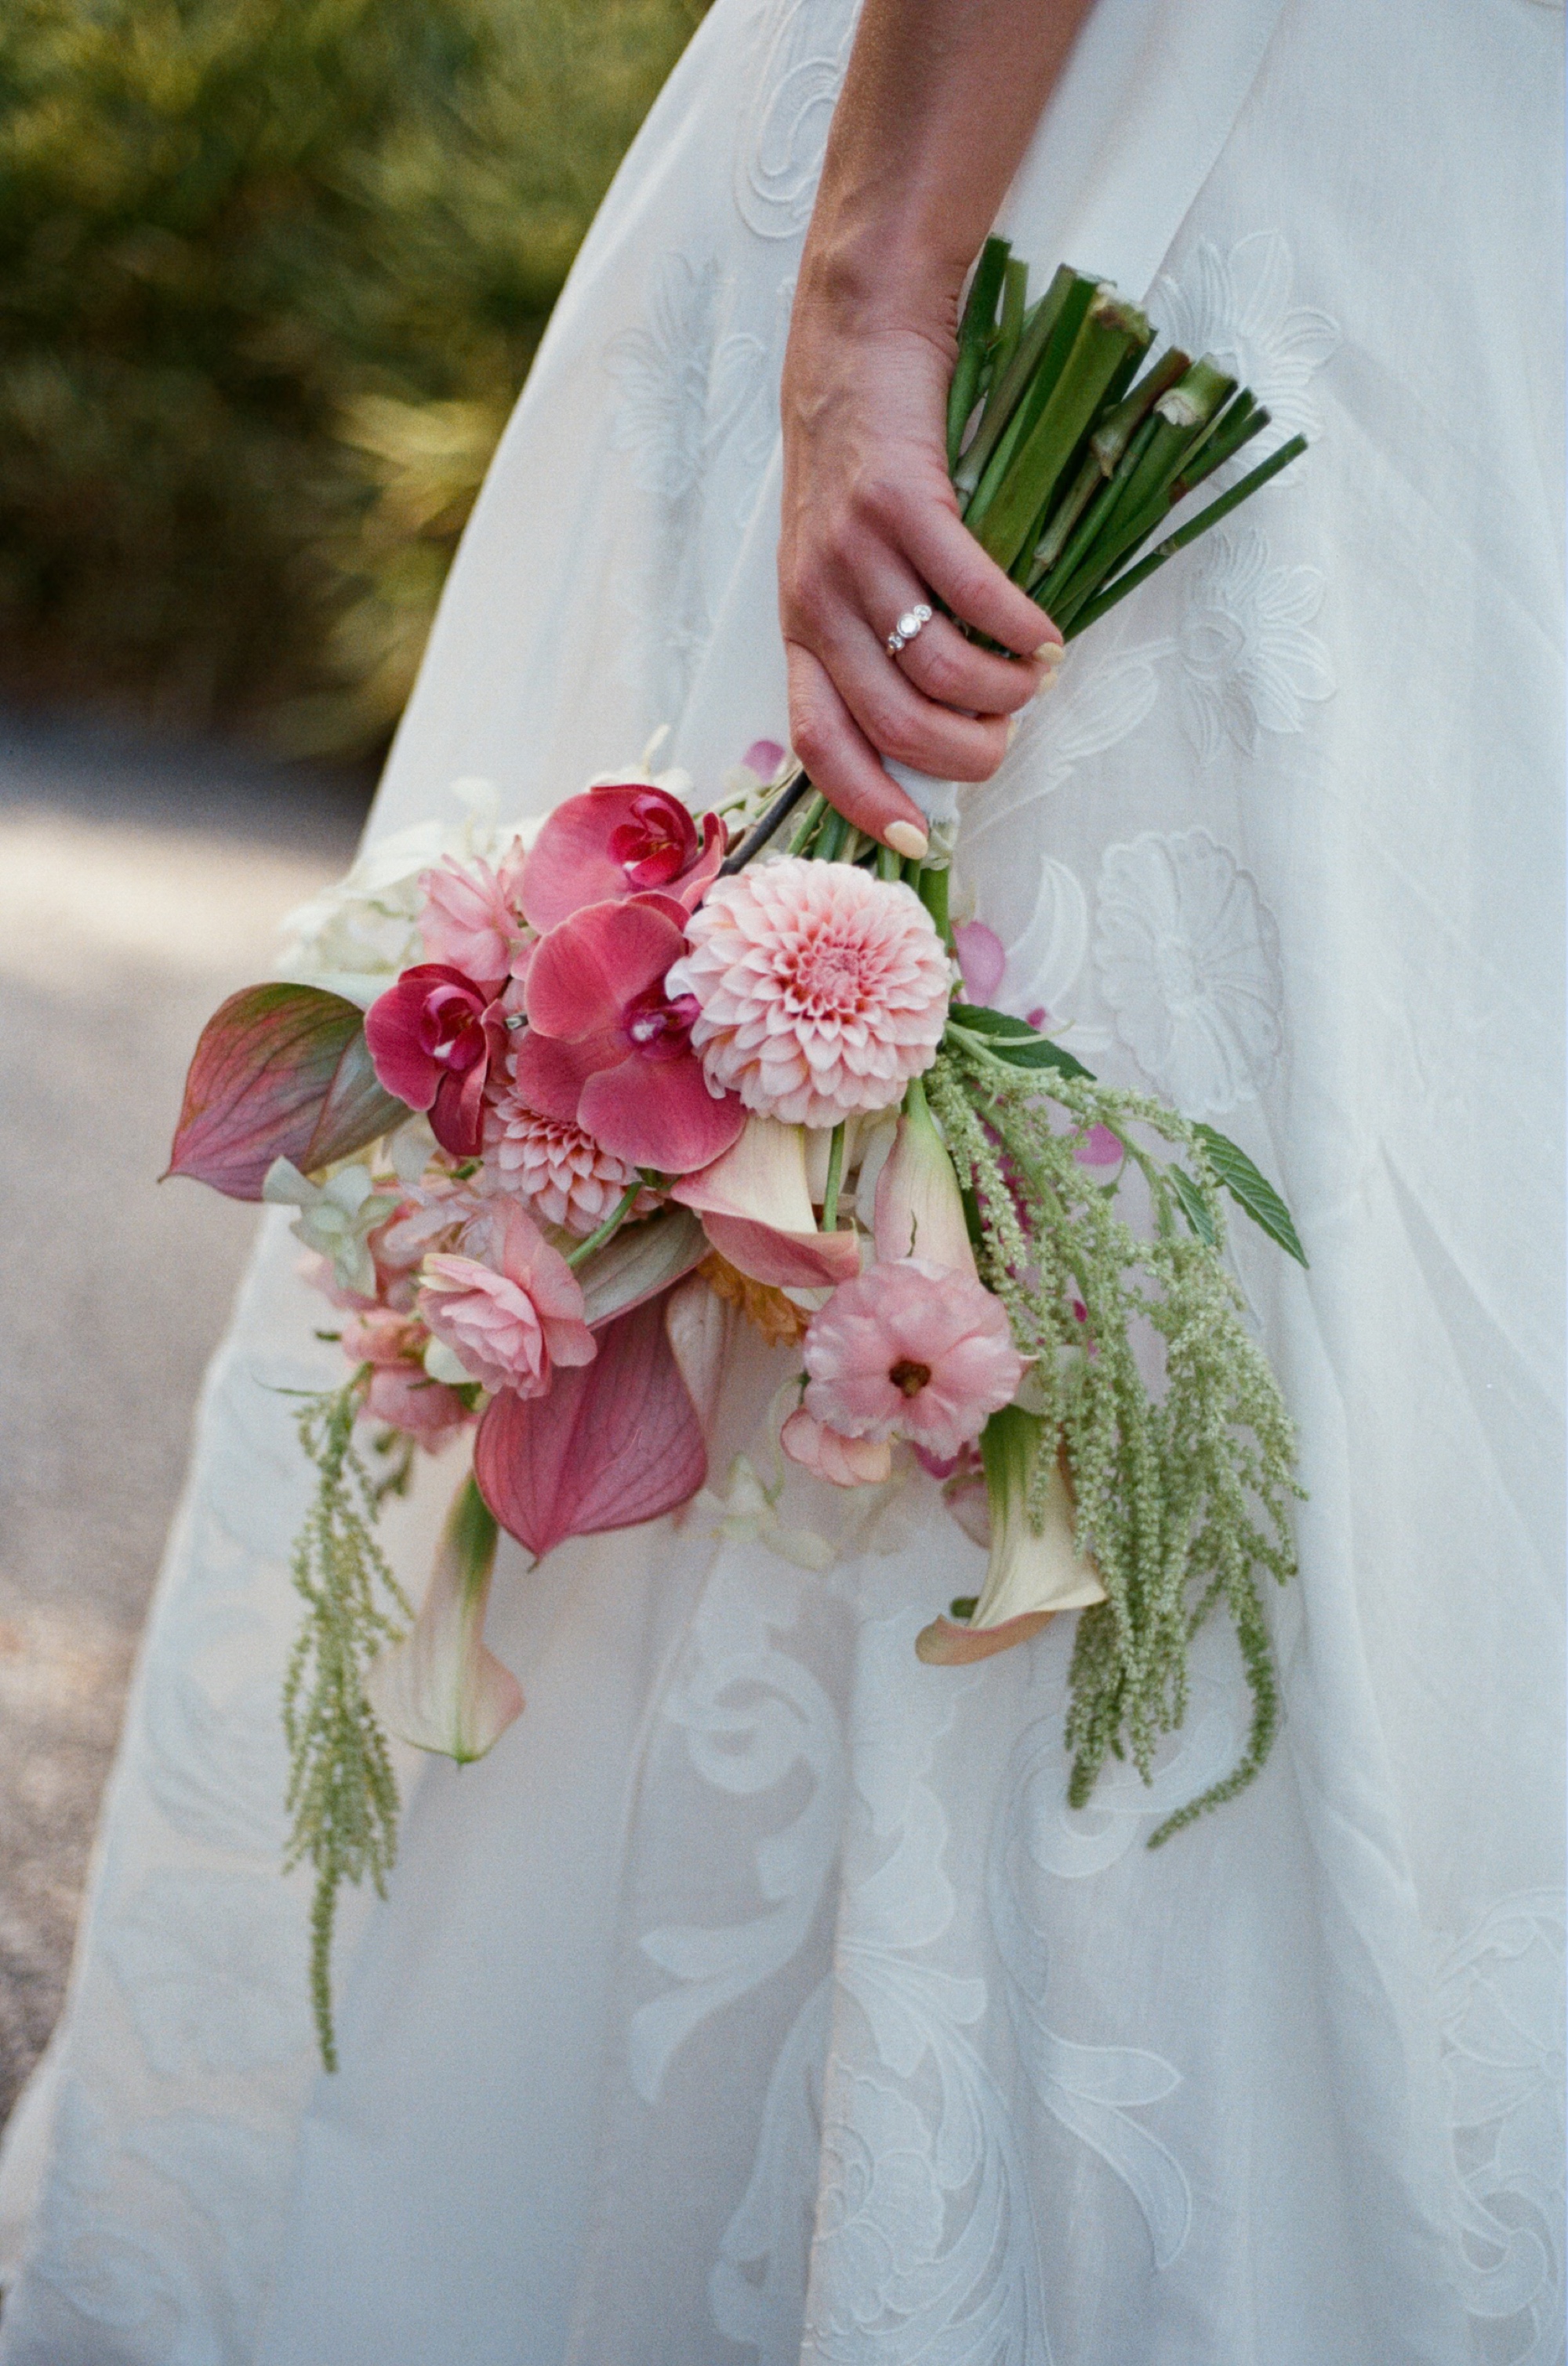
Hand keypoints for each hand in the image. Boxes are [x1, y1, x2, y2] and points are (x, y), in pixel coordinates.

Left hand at [777, 284, 1063, 854]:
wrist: (854, 341)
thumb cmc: (858, 463)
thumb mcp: (840, 564)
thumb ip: (870, 639)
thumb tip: (935, 725)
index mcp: (800, 627)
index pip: (819, 743)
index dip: (866, 801)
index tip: (916, 838)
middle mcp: (817, 599)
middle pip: (895, 723)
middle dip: (965, 755)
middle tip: (1006, 738)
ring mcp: (855, 552)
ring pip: (940, 669)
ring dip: (1004, 692)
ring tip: (1032, 678)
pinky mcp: (903, 502)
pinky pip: (974, 593)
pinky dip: (1022, 627)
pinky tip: (1045, 634)